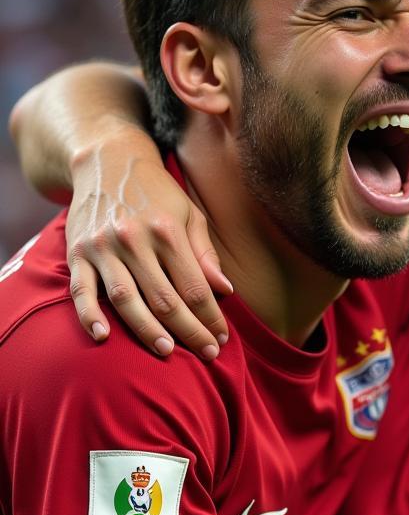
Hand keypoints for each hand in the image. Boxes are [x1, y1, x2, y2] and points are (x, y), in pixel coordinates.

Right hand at [67, 138, 232, 358]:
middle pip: (165, 298)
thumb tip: (225, 290)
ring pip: (127, 299)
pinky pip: (81, 290)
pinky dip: (90, 315)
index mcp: (168, 231)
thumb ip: (205, 253)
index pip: (195, 286)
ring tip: (167, 352)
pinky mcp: (77, 252)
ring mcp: (103, 247)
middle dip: (189, 330)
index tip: (222, 337)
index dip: (211, 316)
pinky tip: (104, 336)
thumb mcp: (189, 214)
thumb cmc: (157, 193)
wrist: (107, 160)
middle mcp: (135, 240)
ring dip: (148, 330)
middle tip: (206, 353)